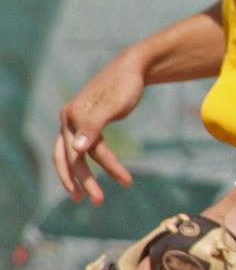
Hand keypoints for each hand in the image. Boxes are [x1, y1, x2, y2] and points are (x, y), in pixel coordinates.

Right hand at [53, 52, 144, 205]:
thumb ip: (94, 126)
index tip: (126, 181)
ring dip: (84, 177)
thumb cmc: (125, 84)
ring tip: (97, 197)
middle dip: (83, 181)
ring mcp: (76, 122)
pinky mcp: (88, 124)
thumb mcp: (114, 105)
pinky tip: (108, 172)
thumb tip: (77, 151)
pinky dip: (95, 162)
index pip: (79, 151)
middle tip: (98, 202)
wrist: (133, 68)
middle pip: (70, 158)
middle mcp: (69, 119)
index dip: (100, 168)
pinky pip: (86, 149)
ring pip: (74, 156)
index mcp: (73, 115)